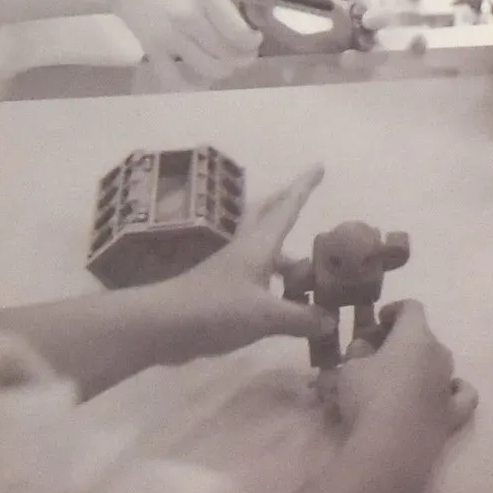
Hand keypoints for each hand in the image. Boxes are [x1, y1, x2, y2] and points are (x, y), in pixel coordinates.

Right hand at [103, 0, 266, 86]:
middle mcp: (188, 19)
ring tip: (229, 61)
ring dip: (225, 70)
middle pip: (227, 54)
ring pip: (208, 69)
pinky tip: (201, 77)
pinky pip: (174, 80)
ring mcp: (168, 38)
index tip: (255, 36)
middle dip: (245, 57)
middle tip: (247, 51)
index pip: (238, 33)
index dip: (253, 41)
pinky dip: (192, 84)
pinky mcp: (151, 50)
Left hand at [147, 165, 334, 361]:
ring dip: (287, 254)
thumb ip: (301, 317)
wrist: (161, 326)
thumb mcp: (265, 316)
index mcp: (260, 245)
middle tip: (306, 194)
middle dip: (287, 203)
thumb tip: (331, 319)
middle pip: (270, 218)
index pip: (287, 207)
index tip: (319, 165)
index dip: (304, 187)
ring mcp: (233, 271)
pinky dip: (276, 281)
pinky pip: (259, 278)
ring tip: (310, 269)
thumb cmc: (215, 309)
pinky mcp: (224, 291)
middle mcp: (248, 251)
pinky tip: (285, 300)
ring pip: (266, 252)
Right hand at [328, 303, 477, 445]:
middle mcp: (440, 354)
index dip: (394, 310)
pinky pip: (461, 394)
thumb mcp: (350, 369)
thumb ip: (358, 352)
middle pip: (423, 337)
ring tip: (397, 379)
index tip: (379, 320)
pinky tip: (443, 393)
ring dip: (420, 366)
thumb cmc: (368, 398)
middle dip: (401, 341)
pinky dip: (452, 390)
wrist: (391, 445)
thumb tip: (365, 348)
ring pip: (439, 364)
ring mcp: (449, 383)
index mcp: (416, 336)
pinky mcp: (454, 413)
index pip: (411, 308)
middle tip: (377, 353)